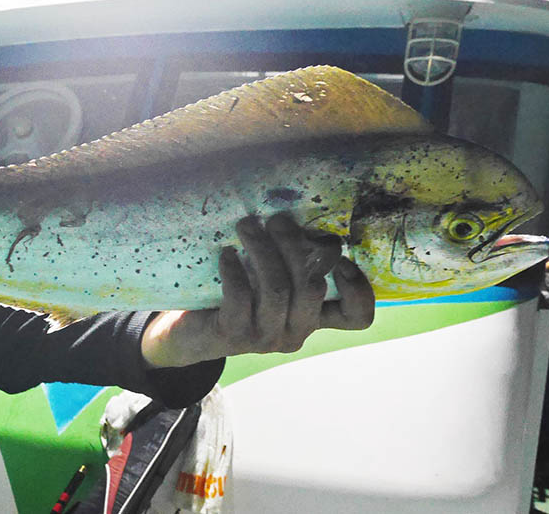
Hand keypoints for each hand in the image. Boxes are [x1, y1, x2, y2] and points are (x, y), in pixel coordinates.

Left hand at [141, 214, 374, 367]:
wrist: (189, 334)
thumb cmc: (235, 296)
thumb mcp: (268, 278)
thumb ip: (288, 258)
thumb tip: (294, 211)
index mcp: (312, 317)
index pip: (356, 317)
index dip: (359, 288)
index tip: (340, 257)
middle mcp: (295, 332)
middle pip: (312, 288)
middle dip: (296, 246)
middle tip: (277, 219)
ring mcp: (265, 337)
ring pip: (277, 289)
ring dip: (263, 249)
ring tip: (247, 225)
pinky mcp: (233, 335)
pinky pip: (240, 297)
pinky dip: (234, 270)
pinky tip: (226, 254)